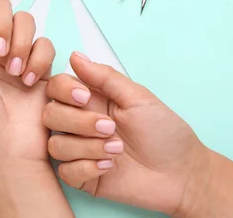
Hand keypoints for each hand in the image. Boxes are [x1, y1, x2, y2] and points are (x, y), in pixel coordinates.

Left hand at [0, 0, 54, 160]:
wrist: (9, 149)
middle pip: (1, 7)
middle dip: (2, 24)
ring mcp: (17, 54)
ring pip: (26, 20)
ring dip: (21, 42)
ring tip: (14, 73)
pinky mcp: (41, 65)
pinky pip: (45, 43)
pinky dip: (39, 58)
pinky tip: (29, 81)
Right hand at [43, 52, 211, 215]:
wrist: (182, 174)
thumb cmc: (165, 133)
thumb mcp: (137, 98)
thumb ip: (105, 77)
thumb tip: (75, 55)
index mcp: (91, 100)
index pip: (56, 87)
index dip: (63, 90)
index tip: (85, 97)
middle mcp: (79, 123)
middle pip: (50, 115)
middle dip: (78, 122)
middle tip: (110, 128)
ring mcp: (79, 150)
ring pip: (55, 145)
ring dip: (87, 147)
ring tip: (116, 150)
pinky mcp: (83, 176)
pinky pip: (65, 171)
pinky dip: (87, 168)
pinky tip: (109, 167)